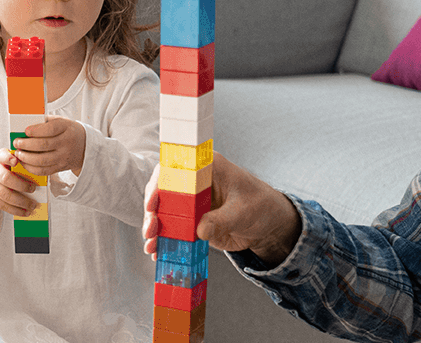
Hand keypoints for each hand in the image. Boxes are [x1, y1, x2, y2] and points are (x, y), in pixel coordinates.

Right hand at [0, 150, 39, 216]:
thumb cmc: (0, 166)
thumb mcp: (4, 158)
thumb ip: (16, 160)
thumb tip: (36, 169)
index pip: (2, 156)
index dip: (8, 158)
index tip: (16, 161)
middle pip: (5, 178)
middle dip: (21, 185)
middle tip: (33, 189)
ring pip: (5, 195)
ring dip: (20, 202)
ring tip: (32, 205)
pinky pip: (2, 205)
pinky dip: (15, 210)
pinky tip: (24, 212)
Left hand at [11, 115, 85, 175]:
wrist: (85, 146)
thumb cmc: (68, 131)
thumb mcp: (61, 121)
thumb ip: (46, 121)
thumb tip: (26, 123)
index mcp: (66, 128)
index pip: (50, 129)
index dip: (36, 130)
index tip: (25, 131)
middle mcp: (66, 143)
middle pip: (44, 145)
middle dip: (26, 144)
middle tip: (17, 142)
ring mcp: (63, 157)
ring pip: (42, 160)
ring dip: (26, 157)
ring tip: (18, 153)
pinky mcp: (60, 167)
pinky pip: (43, 171)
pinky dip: (31, 168)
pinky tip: (24, 162)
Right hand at [142, 152, 301, 263]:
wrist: (269, 225)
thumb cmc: (261, 206)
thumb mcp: (243, 211)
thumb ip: (222, 219)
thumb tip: (200, 230)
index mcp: (207, 167)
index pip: (175, 169)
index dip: (159, 184)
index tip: (153, 203)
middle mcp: (194, 182)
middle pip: (164, 192)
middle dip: (153, 212)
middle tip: (150, 230)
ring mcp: (191, 203)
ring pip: (164, 212)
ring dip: (155, 229)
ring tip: (152, 247)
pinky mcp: (192, 221)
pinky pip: (173, 229)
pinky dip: (165, 241)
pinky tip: (158, 253)